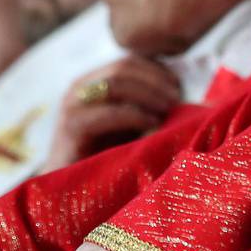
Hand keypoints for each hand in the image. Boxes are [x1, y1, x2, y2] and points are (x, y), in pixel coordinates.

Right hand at [44, 58, 183, 169]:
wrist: (70, 189)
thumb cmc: (105, 156)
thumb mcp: (128, 124)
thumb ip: (145, 104)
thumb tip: (180, 92)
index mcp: (93, 81)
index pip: (128, 61)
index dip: (157, 69)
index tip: (179, 85)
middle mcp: (80, 87)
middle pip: (123, 68)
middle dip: (155, 80)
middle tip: (177, 97)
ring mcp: (73, 105)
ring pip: (115, 84)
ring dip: (148, 94)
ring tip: (168, 108)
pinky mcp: (71, 128)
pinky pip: (107, 113)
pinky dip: (134, 115)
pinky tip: (152, 123)